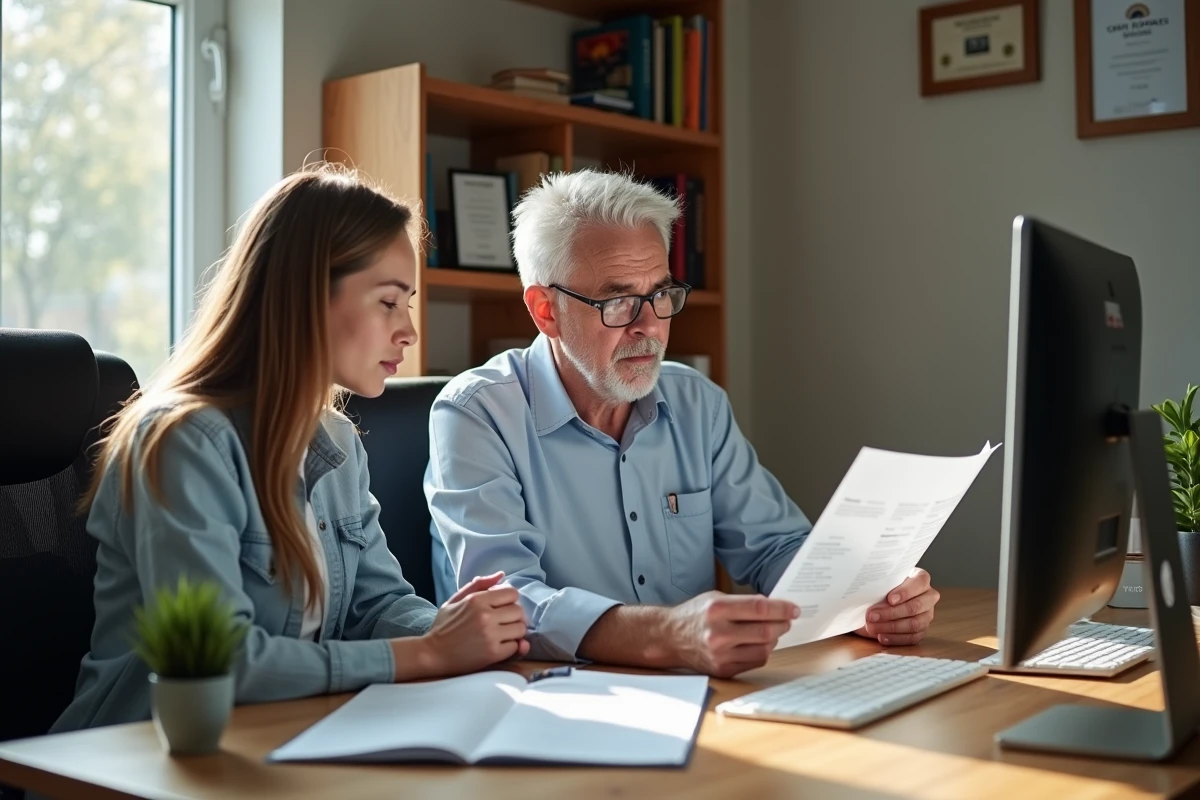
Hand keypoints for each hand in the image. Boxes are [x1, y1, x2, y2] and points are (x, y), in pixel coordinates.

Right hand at [420, 572, 530, 675]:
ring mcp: (490, 635)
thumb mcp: (455, 600)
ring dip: (514, 632)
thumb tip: (501, 575)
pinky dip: (510, 647)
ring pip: (520, 629)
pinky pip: (515, 646)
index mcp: (476, 600)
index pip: (512, 593)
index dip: (509, 600)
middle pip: (519, 611)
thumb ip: (479, 585)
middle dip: (513, 617)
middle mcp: (485, 616)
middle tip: (503, 623)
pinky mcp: (493, 653)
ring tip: (502, 634)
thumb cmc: (444, 627)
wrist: (432, 654)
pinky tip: (498, 646)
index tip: (502, 608)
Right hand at [665, 591, 799, 677]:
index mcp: (717, 609)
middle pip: (765, 631)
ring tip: (772, 630)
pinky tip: (758, 643)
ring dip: (774, 639)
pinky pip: (755, 662)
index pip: (759, 608)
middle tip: (787, 620)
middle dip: (782, 624)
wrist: (670, 637)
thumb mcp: (716, 598)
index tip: (794, 609)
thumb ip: (744, 603)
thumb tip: (776, 607)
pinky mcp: (723, 669)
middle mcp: (718, 633)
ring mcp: (720, 655)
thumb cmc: (696, 614)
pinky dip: (763, 651)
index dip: (782, 608)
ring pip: (764, 649)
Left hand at [854, 568, 939, 645]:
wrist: (879, 600)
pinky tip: (881, 637)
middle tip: (872, 615)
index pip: (920, 582)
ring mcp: (927, 614)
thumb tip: (868, 593)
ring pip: (914, 623)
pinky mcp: (922, 630)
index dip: (905, 592)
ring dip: (891, 627)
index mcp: (920, 578)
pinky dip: (895, 638)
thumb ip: (880, 585)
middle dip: (891, 613)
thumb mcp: (881, 582)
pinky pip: (912, 637)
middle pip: (916, 606)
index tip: (890, 599)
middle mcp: (928, 596)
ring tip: (872, 627)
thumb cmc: (881, 587)